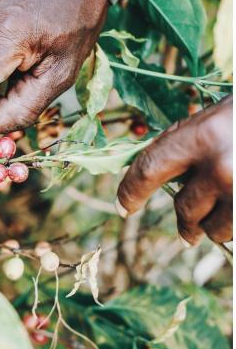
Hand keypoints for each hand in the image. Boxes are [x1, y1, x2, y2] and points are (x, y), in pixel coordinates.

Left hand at [117, 96, 232, 245]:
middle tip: (188, 228)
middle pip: (184, 210)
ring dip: (215, 226)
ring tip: (230, 207)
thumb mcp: (214, 117)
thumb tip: (154, 176)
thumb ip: (184, 145)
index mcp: (201, 136)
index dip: (130, 192)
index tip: (123, 207)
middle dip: (185, 221)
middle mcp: (221, 167)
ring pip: (214, 230)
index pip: (148, 170)